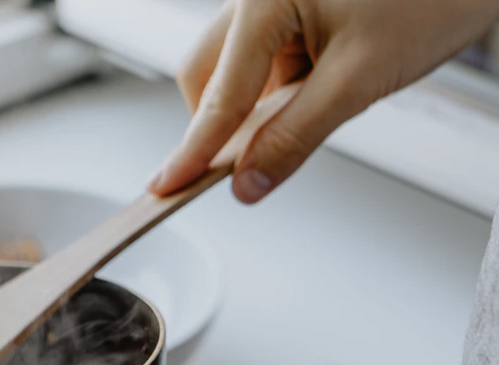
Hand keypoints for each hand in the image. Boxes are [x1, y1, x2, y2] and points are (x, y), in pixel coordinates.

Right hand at [150, 0, 498, 202]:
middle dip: (220, 121)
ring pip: (234, 66)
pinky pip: (264, 56)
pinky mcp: (293, 7)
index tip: (167, 185)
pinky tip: (320, 87)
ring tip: (315, 106)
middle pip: (207, 72)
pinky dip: (280, 86)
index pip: (219, 94)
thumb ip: (295, 137)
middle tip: (241, 163)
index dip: (193, 149)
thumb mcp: (359, 80)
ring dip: (256, 103)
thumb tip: (249, 181)